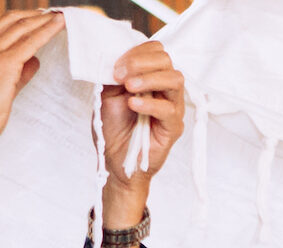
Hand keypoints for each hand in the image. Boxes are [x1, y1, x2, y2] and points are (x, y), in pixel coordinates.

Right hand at [0, 10, 64, 199]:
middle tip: (52, 15)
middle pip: (11, 21)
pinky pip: (30, 41)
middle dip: (34, 16)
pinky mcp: (2, 63)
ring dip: (43, 20)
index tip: (36, 19)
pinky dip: (46, 30)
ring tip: (60, 17)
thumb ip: (14, 74)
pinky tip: (59, 25)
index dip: (20, 21)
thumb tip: (34, 61)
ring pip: (21, 27)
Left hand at [98, 42, 185, 215]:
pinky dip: (149, 104)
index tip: (116, 64)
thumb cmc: (114, 129)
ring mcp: (173, 107)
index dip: (137, 52)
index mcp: (151, 78)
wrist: (115, 160)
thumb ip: (114, 76)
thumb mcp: (108, 94)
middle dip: (141, 62)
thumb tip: (116, 56)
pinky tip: (133, 105)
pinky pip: (168, 109)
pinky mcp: (173, 127)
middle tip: (120, 74)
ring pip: (174, 80)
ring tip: (129, 87)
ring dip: (149, 79)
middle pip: (167, 61)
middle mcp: (165, 89)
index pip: (156, 52)